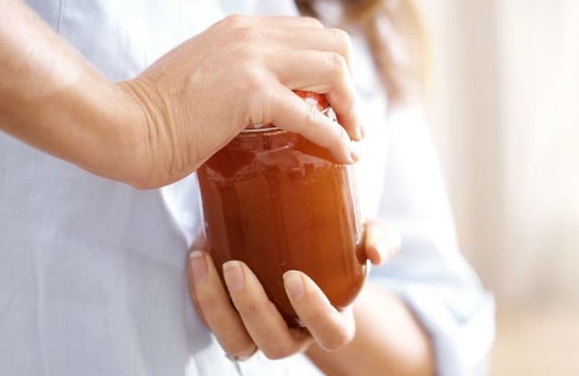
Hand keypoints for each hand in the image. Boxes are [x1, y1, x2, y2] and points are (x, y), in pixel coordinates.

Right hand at [117, 15, 361, 188]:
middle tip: (350, 120)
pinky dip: (337, 137)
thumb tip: (259, 99)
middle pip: (334, 43)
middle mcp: (251, 34)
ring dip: (352, 107)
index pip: (310, 32)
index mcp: (241, 28)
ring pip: (334, 69)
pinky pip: (313, 114)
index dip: (333, 65)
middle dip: (351, 83)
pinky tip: (344, 155)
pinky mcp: (250, 93)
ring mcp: (252, 60)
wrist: (122, 126)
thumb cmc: (157, 112)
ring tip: (352, 138)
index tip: (336, 100)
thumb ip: (234, 72)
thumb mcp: (204, 74)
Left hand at [186, 220, 400, 360]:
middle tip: (238, 266)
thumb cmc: (338, 242)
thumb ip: (380, 239)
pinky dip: (201, 294)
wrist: (300, 237)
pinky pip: (212, 322)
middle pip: (276, 344)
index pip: (331, 333)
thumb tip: (378, 254)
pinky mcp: (231, 319)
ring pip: (237, 342)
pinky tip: (198, 255)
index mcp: (332, 320)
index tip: (294, 276)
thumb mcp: (364, 234)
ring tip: (205, 262)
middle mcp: (295, 334)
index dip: (313, 312)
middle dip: (253, 309)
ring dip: (217, 306)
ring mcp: (260, 332)